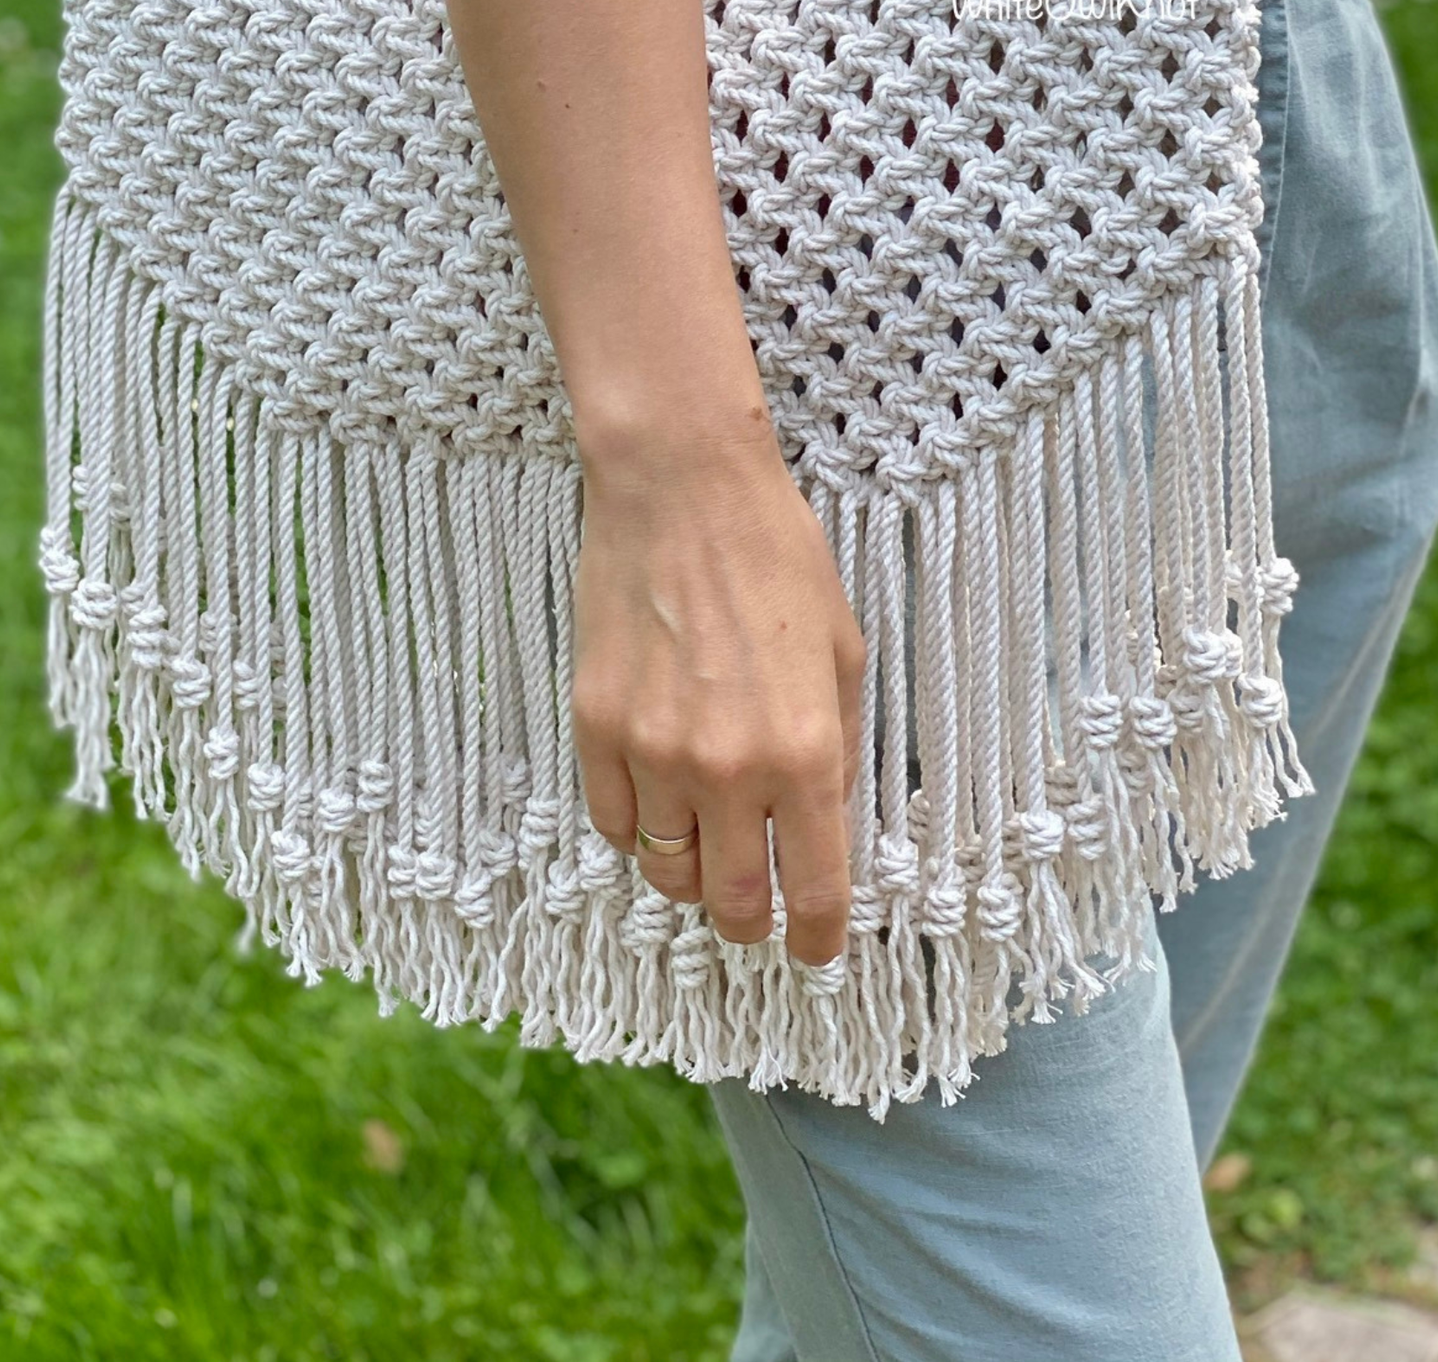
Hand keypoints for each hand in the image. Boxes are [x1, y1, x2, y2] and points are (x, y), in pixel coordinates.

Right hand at [571, 420, 865, 964]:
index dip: (820, 939)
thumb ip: (833, 747)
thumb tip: (822, 818)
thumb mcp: (841, 652)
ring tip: (705, 846)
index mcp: (806, 752)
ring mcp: (654, 751)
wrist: (680, 487)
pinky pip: (614, 824)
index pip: (815, 892)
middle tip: (759, 909)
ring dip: (692, 874)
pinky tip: (656, 804)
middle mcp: (729, 769)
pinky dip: (637, 832)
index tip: (818, 950)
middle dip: (752, 921)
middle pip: (734, 902)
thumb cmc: (775, 555)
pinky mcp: (596, 726)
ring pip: (668, 872)